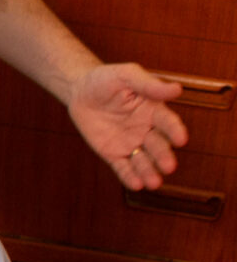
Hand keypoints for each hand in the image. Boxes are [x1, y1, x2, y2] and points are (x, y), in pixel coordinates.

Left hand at [69, 62, 188, 189]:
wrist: (80, 91)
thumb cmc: (105, 80)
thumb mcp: (125, 75)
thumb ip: (148, 84)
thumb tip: (177, 89)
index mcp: (155, 111)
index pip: (168, 122)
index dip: (175, 130)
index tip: (181, 139)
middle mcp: (147, 130)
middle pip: (158, 146)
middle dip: (163, 156)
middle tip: (168, 166)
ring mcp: (131, 143)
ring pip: (143, 160)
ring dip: (149, 172)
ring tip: (153, 183)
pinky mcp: (114, 153)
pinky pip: (123, 167)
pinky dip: (129, 176)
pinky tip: (136, 185)